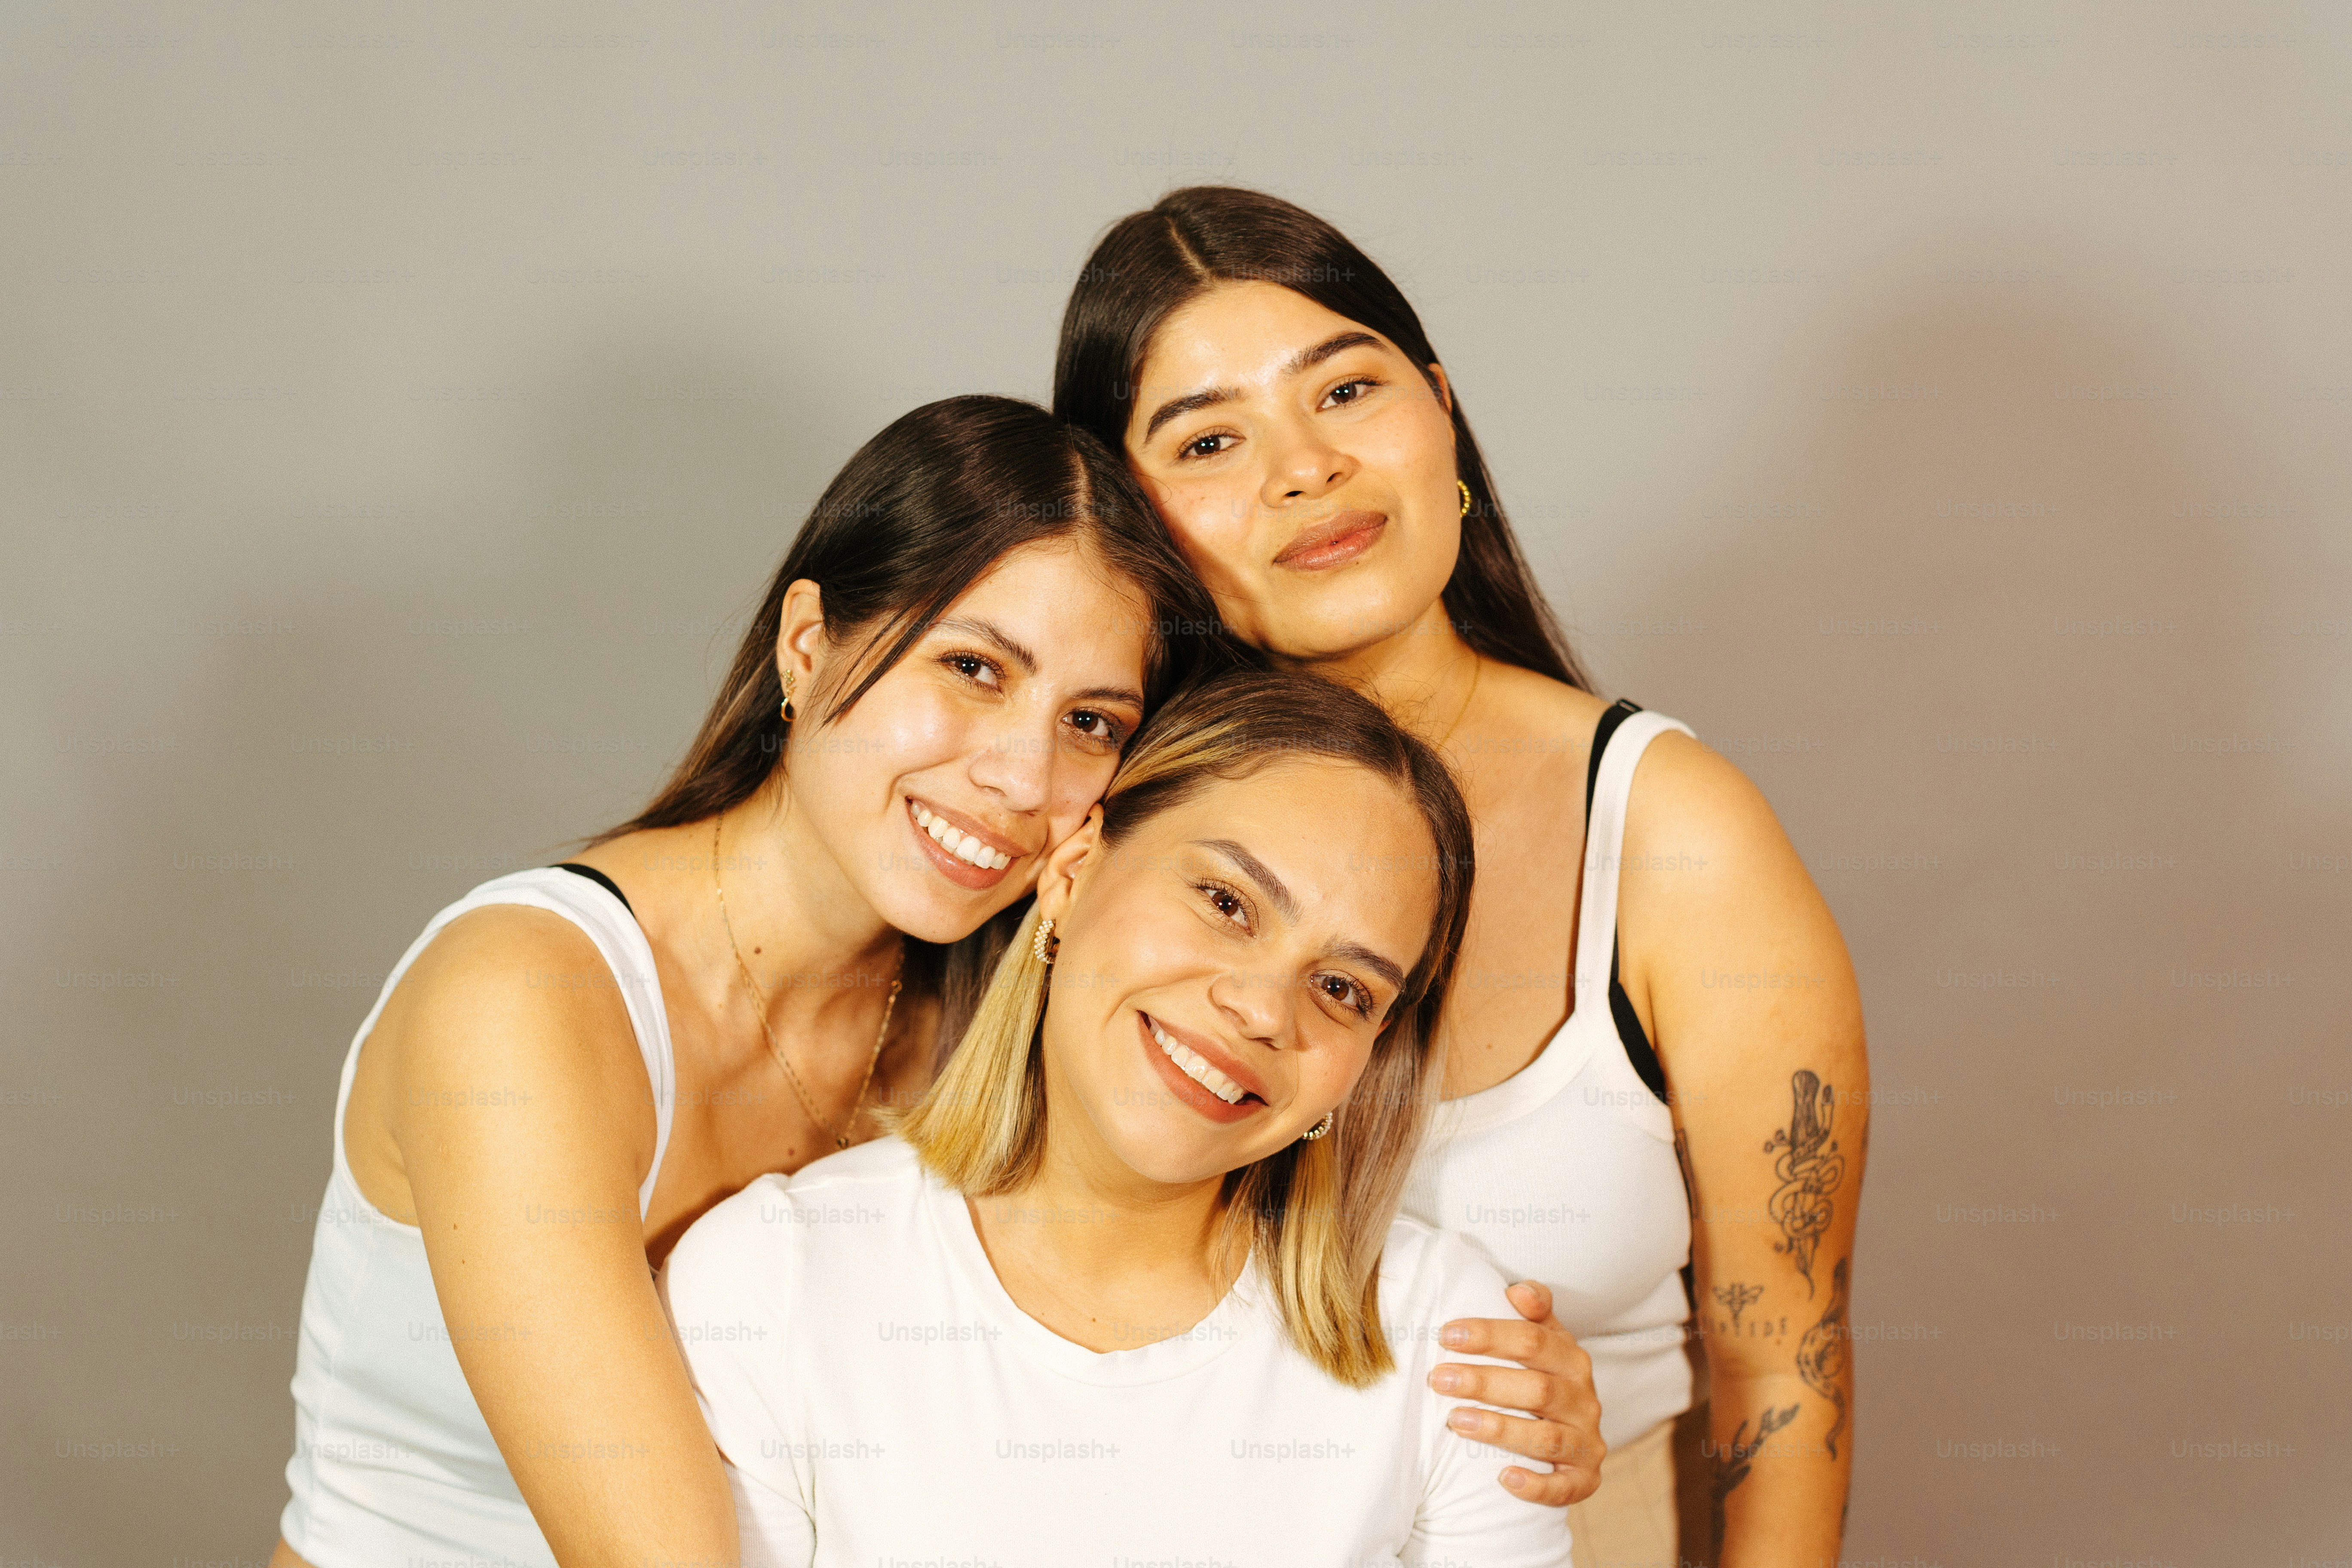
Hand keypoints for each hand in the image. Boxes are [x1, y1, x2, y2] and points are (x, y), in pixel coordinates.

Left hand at [1431, 1280, 1604, 1506]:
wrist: (1573, 1437)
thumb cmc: (1544, 1379)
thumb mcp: (1545, 1342)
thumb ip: (1534, 1314)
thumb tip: (1518, 1290)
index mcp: (1572, 1360)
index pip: (1533, 1340)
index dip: (1490, 1334)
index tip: (1446, 1334)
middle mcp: (1584, 1400)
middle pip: (1537, 1389)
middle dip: (1483, 1382)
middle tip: (1438, 1378)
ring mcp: (1587, 1442)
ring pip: (1546, 1437)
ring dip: (1499, 1429)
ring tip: (1454, 1421)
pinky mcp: (1586, 1479)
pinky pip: (1564, 1488)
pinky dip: (1535, 1485)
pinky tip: (1503, 1477)